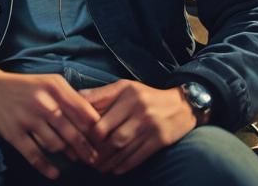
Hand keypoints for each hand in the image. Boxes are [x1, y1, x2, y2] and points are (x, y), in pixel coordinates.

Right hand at [0, 67, 100, 178]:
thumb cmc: (26, 86)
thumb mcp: (49, 82)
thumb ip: (70, 96)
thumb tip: (93, 118)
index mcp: (54, 87)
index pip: (82, 111)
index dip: (94, 128)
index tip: (102, 140)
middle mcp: (42, 102)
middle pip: (71, 131)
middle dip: (85, 148)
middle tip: (94, 159)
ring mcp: (27, 118)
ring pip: (55, 144)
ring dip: (67, 155)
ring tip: (75, 160)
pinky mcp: (14, 133)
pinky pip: (34, 155)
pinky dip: (46, 167)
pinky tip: (55, 174)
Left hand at [79, 80, 197, 175]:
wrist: (181, 106)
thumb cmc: (146, 96)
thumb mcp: (125, 87)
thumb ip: (102, 94)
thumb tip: (76, 97)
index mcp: (127, 92)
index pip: (101, 116)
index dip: (89, 132)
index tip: (79, 140)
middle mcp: (138, 108)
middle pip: (111, 135)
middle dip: (97, 150)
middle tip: (87, 158)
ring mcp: (150, 125)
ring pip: (122, 149)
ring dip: (108, 162)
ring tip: (98, 167)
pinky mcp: (159, 140)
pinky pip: (137, 157)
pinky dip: (123, 166)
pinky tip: (115, 169)